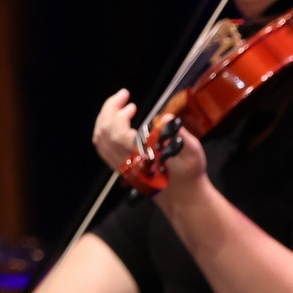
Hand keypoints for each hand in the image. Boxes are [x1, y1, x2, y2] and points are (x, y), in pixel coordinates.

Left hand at [92, 88, 206, 195]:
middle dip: (110, 110)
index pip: (117, 133)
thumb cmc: (189, 174)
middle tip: (123, 96)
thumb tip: (166, 118)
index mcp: (142, 157)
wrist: (184, 196)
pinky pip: (102, 148)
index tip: (131, 104)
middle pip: (104, 133)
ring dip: (105, 119)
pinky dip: (102, 132)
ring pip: (100, 140)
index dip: (118, 114)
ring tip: (117, 106)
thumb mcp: (192, 152)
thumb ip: (179, 134)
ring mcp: (122, 166)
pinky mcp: (122, 168)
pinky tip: (111, 123)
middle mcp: (127, 162)